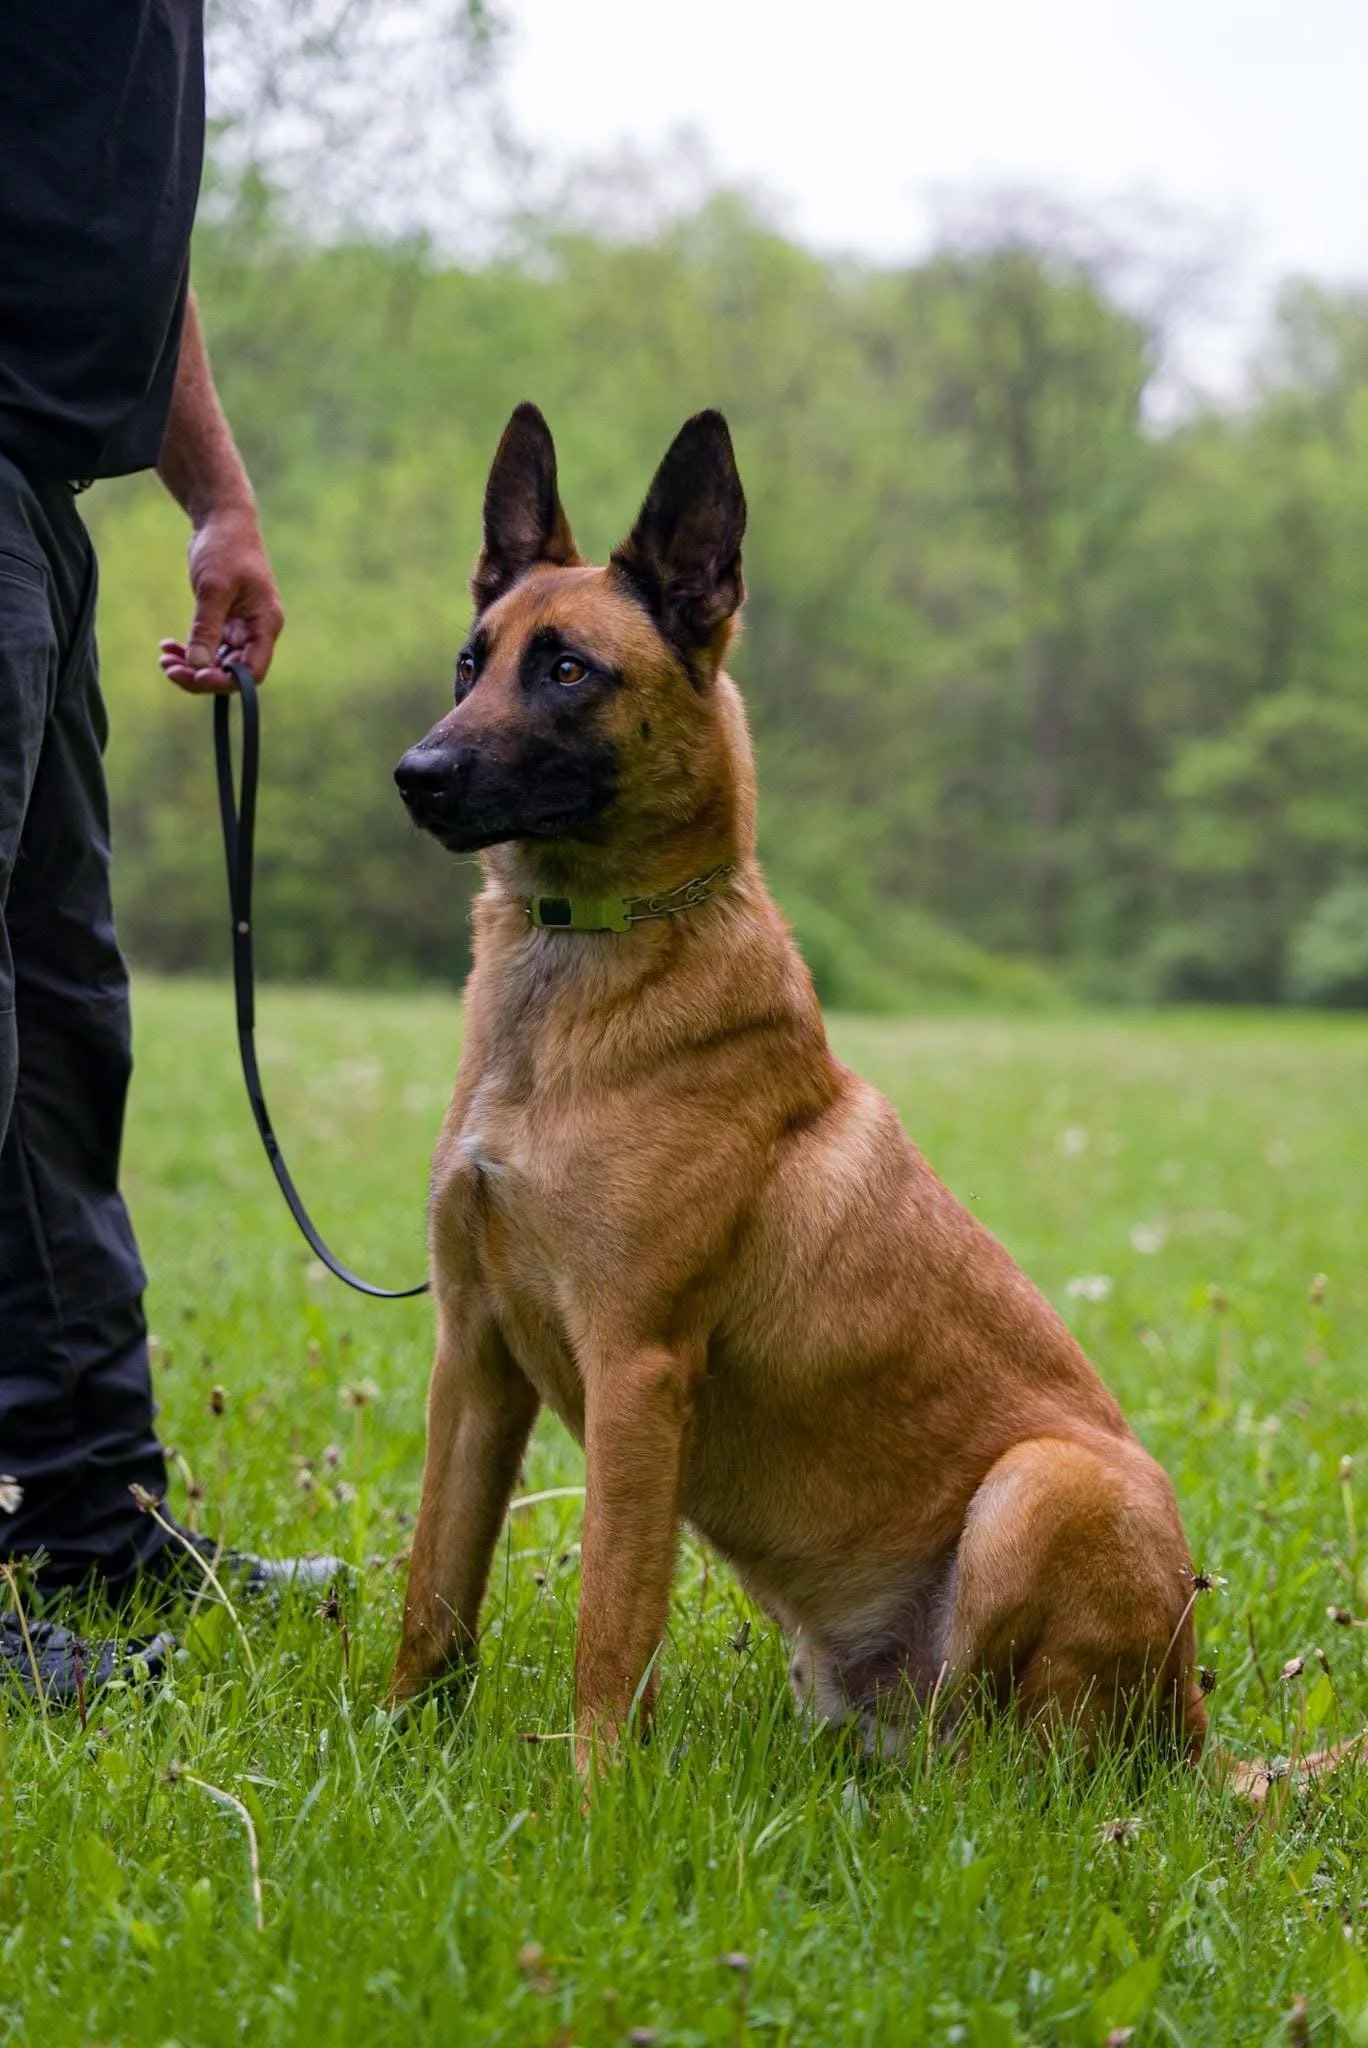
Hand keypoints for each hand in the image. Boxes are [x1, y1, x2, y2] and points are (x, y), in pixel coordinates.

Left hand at [158, 503, 284, 693]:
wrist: (222, 519)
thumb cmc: (226, 547)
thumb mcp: (213, 588)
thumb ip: (206, 628)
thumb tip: (197, 665)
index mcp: (265, 624)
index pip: (252, 670)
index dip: (226, 680)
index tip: (197, 676)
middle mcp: (256, 630)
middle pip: (232, 671)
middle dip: (201, 675)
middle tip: (170, 670)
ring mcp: (240, 627)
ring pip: (218, 661)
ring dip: (191, 665)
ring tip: (164, 661)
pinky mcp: (224, 620)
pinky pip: (208, 646)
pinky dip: (189, 650)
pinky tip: (167, 646)